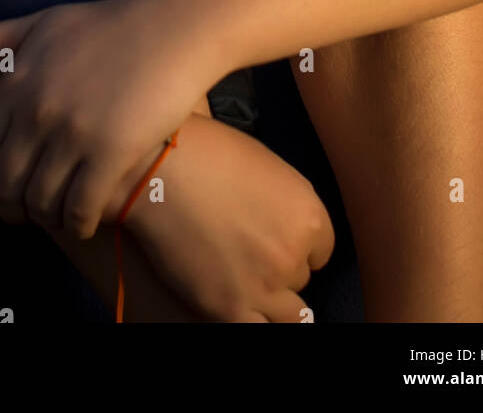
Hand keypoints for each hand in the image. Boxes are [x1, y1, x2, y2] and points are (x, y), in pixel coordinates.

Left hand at [0, 0, 219, 239]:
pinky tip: (85, 222)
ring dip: (43, 218)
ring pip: (40, 202)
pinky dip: (77, 224)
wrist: (173, 26)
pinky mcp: (113, 151)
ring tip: (54, 217)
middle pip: (2, 184)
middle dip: (5, 209)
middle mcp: (38, 111)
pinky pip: (80, 209)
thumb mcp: (43, 22)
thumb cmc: (109, 24)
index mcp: (17, 83)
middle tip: (19, 216)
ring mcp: (74, 133)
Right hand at [123, 111, 334, 321]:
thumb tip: (281, 220)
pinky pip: (258, 330)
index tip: (276, 238)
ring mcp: (263, 285)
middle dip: (278, 265)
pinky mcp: (229, 307)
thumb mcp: (267, 166)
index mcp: (308, 214)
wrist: (160, 171)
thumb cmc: (208, 153)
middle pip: (300, 276)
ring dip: (273, 299)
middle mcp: (292, 254)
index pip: (322, 250)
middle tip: (249, 250)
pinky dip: (254, 320)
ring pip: (291, 313)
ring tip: (251, 284)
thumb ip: (284, 202)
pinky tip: (241, 306)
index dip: (298, 244)